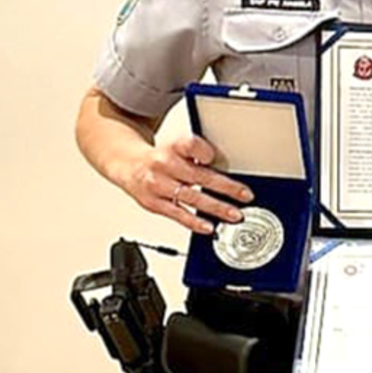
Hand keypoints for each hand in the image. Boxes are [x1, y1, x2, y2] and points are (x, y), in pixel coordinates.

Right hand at [118, 131, 250, 236]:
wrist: (126, 164)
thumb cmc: (160, 157)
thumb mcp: (177, 147)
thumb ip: (199, 156)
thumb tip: (227, 173)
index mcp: (173, 147)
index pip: (191, 145)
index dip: (203, 152)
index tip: (214, 158)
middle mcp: (164, 165)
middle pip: (199, 176)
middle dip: (225, 187)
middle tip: (245, 195)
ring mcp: (158, 185)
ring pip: (191, 197)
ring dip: (216, 208)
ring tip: (234, 215)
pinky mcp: (154, 203)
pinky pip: (177, 214)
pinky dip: (194, 222)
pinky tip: (209, 227)